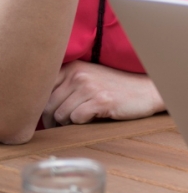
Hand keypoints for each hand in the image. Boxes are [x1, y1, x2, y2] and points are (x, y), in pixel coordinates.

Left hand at [42, 61, 164, 126]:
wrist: (146, 91)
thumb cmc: (115, 89)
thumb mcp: (89, 78)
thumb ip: (65, 86)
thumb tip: (37, 106)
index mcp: (73, 67)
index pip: (41, 89)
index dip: (40, 106)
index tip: (48, 115)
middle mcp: (79, 74)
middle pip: (47, 105)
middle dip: (52, 120)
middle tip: (63, 125)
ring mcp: (90, 87)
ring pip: (60, 114)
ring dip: (67, 123)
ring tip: (81, 120)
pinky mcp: (100, 101)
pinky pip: (76, 119)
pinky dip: (81, 123)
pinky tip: (93, 118)